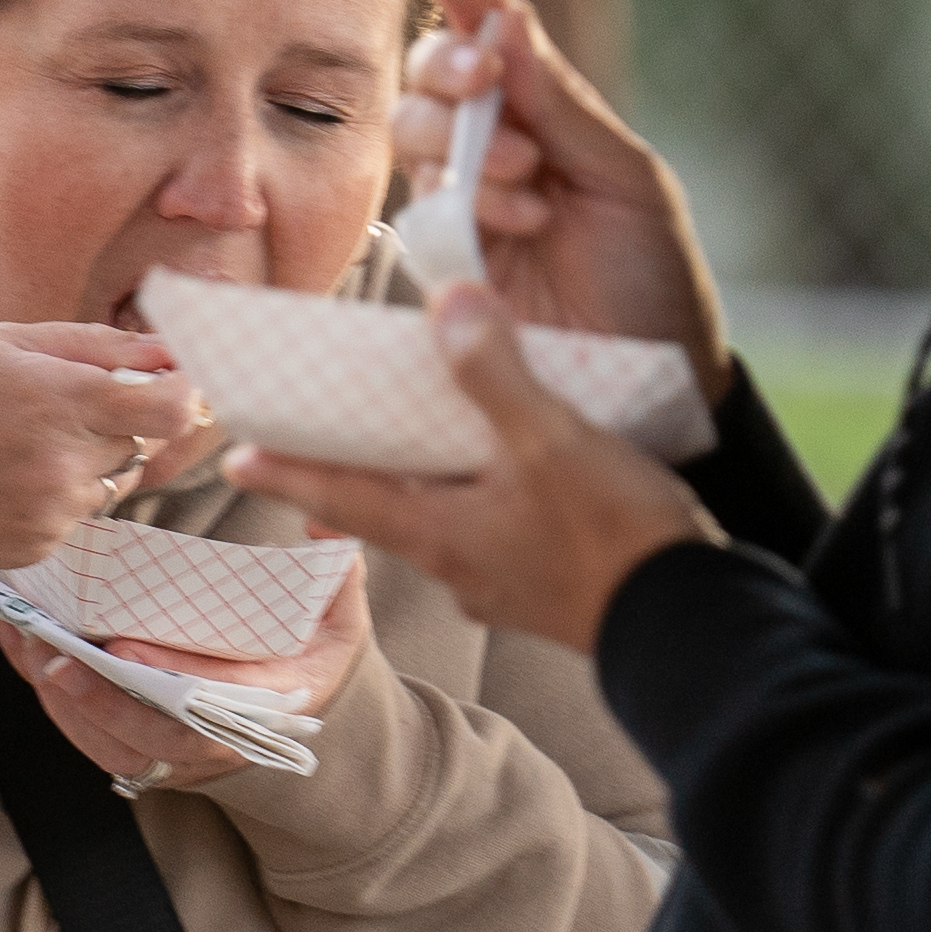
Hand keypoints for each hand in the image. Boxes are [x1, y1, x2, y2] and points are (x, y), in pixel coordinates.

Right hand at [0, 320, 208, 570]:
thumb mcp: (4, 342)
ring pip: (110, 482)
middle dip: (117, 422)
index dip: (180, 394)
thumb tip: (165, 350)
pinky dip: (55, 497)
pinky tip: (5, 477)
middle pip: (141, 442)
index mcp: (63, 401)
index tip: (164, 384)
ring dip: (86, 461)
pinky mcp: (36, 545)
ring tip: (22, 443)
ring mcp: (52, 511)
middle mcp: (66, 463)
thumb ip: (94, 345)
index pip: (173, 408)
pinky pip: (75, 516)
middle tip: (59, 407)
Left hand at [0, 590, 370, 790]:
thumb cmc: (315, 642)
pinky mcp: (144, 750)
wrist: (303, 699)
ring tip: (24, 641)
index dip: (169, 681)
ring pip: (112, 745)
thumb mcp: (342, 607)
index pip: (216, 701)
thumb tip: (319, 523)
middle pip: (153, 738)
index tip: (124, 651)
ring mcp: (180, 754)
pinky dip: (48, 697)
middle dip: (99, 702)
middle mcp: (223, 740)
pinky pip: (89, 737)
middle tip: (53, 658)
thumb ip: (336, 568)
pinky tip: (16, 644)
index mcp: (275, 703)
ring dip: (61, 700)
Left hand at [237, 287, 711, 654]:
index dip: (289, 472)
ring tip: (413, 443)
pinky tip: (508, 474)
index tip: (235, 461)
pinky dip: (482, 499)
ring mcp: (503, 583)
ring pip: (442, 521)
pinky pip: (493, 533)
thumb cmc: (615, 539)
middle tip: (313, 443)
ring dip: (421, 485)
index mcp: (440, 533)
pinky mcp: (546, 589)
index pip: (340, 495)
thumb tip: (446, 305)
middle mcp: (460, 566)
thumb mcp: (551, 442)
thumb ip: (494, 374)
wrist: (695, 626)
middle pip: (385, 507)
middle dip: (351, 473)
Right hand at [398, 0, 724, 377]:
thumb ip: (561, 106)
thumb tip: (506, 20)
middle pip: (431, 81)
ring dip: (461, 142)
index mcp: (547, 116)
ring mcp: (463, 207)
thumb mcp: (626, 178)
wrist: (652, 376)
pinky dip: (463, 204)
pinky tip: (519, 224)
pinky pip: (419, 208)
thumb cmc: (654, 274)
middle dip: (448, 68)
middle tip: (482, 80)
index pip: (495, 39)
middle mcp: (495, 151)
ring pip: (414, 137)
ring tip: (526, 181)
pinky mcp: (440, 265)